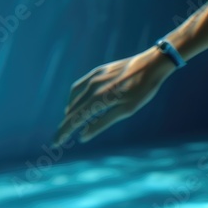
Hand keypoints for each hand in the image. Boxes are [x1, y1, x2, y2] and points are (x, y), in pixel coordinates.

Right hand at [53, 49, 174, 146]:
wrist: (152, 63)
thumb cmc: (143, 89)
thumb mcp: (126, 110)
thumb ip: (103, 123)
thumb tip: (83, 136)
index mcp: (98, 99)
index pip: (74, 120)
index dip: (63, 133)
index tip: (55, 144)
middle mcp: (92, 87)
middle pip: (72, 111)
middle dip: (64, 126)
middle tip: (58, 139)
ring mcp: (94, 77)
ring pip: (75, 99)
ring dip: (69, 112)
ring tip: (68, 124)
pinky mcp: (98, 71)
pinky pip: (79, 86)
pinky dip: (74, 97)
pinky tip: (76, 102)